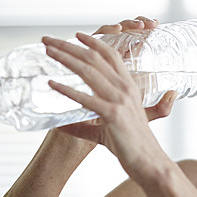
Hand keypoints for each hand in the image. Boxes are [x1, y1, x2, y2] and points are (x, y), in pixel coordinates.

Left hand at [41, 18, 175, 176]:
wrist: (148, 162)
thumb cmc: (130, 144)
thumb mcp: (106, 128)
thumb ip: (84, 124)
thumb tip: (59, 125)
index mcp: (129, 86)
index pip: (111, 55)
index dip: (94, 42)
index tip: (75, 34)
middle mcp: (125, 88)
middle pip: (95, 58)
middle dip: (70, 46)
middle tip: (48, 40)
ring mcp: (120, 100)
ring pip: (89, 71)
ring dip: (66, 59)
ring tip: (48, 51)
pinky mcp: (113, 114)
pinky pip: (87, 99)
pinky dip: (68, 90)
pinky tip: (51, 84)